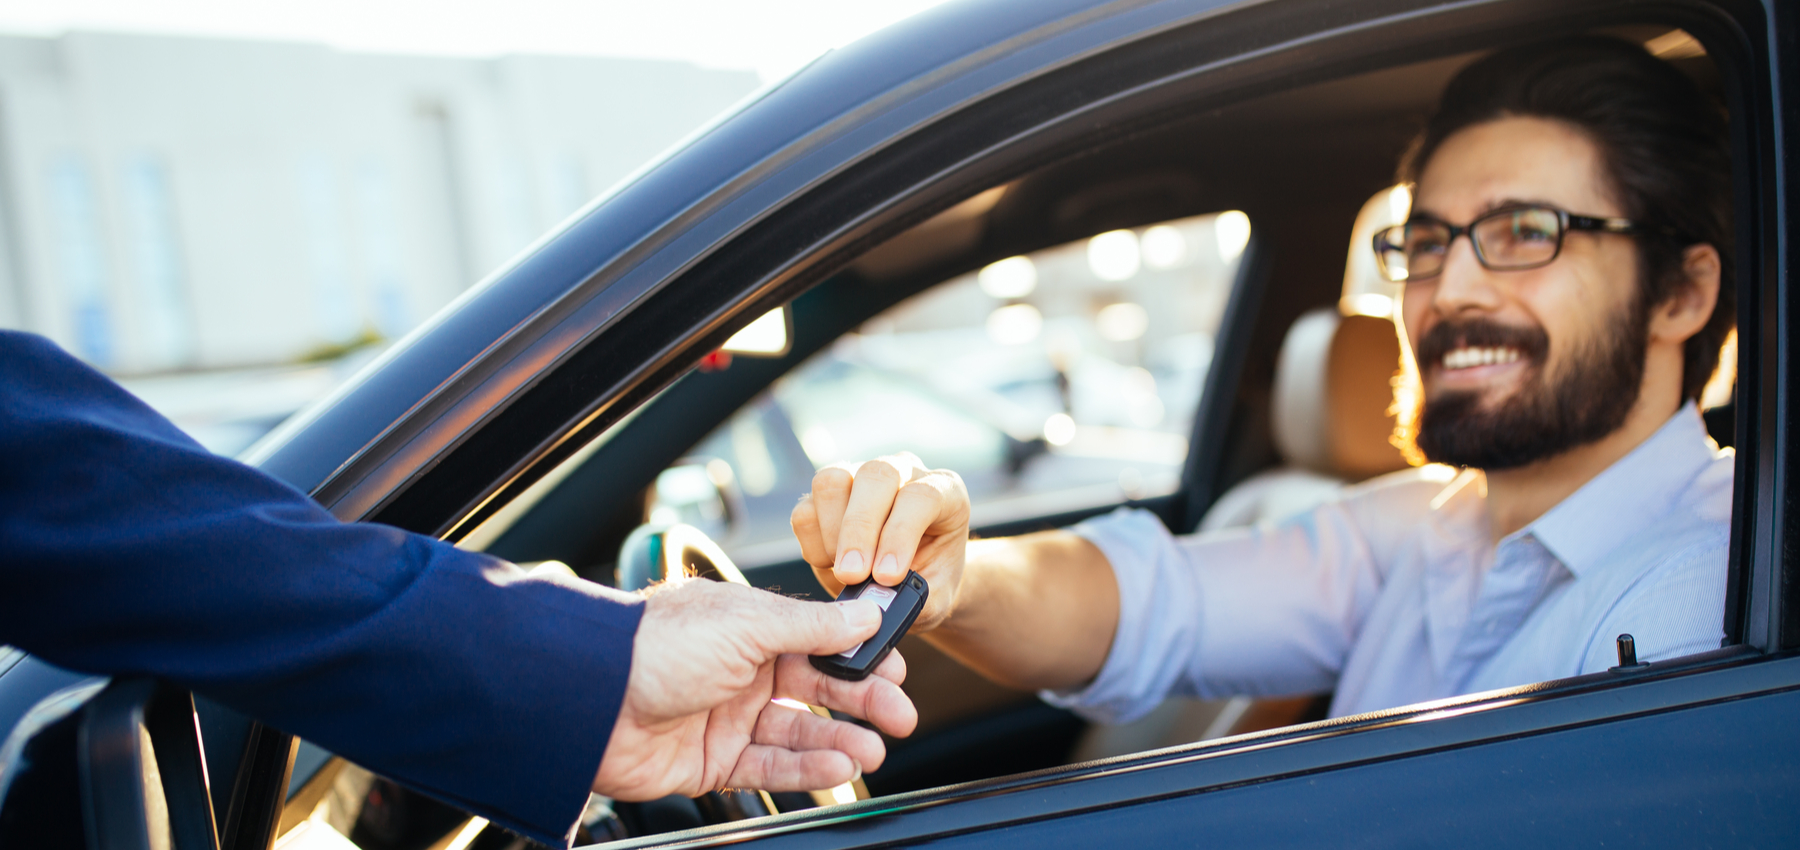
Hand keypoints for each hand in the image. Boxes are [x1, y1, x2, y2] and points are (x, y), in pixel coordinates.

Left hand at [592, 579, 916, 799]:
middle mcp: (740, 669)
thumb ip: (812, 625)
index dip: (858, 654)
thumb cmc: (655, 646)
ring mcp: (726, 717)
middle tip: (900, 716)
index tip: (896, 667)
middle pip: (816, 688)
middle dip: (862, 702)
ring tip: (872, 751)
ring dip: (838, 741)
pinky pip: (769, 768)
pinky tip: (837, 766)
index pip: (819, 639)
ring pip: (797, 733)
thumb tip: (865, 612)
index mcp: (747, 625)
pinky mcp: (711, 761)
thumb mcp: (746, 623)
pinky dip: (806, 770)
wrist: (588, 701)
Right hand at [789, 452, 970, 632]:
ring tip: (846, 573)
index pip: (921, 497)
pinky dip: (812, 544)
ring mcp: (860, 477)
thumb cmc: (931, 583)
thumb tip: (877, 601)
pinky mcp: (826, 497)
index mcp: (944, 492)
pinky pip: (806, 509)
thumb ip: (915, 598)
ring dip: (832, 533)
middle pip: (876, 476)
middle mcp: (903, 473)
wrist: (913, 581)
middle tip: (852, 576)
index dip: (900, 535)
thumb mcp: (936, 597)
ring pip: (832, 482)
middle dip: (859, 530)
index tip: (886, 577)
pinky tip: (831, 566)